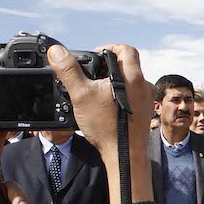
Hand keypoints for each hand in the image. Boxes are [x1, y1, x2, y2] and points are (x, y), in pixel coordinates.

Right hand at [47, 43, 153, 203]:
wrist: (124, 155)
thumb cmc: (107, 127)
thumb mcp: (82, 95)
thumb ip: (69, 71)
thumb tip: (56, 51)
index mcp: (133, 76)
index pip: (126, 49)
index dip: (109, 47)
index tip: (96, 54)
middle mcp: (143, 86)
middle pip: (128, 65)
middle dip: (109, 65)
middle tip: (93, 72)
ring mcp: (146, 100)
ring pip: (130, 82)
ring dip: (114, 81)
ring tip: (96, 89)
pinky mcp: (144, 112)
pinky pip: (133, 96)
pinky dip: (120, 95)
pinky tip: (105, 105)